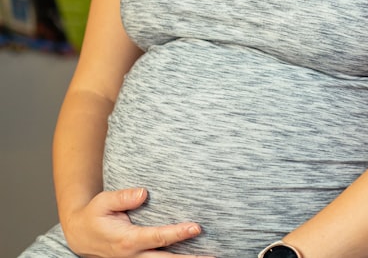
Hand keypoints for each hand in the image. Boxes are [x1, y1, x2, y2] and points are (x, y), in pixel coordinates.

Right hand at [62, 187, 210, 257]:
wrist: (80, 236)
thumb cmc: (94, 216)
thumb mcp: (102, 202)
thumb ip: (122, 197)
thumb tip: (144, 192)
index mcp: (126, 240)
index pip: (157, 238)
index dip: (178, 234)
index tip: (197, 228)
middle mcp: (133, 256)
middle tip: (212, 256)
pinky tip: (193, 256)